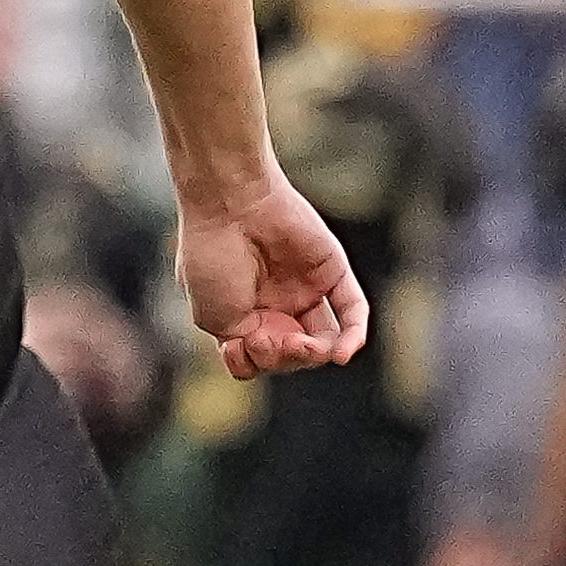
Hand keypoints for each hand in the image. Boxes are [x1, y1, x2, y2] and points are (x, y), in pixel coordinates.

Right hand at [175, 176, 368, 380]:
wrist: (228, 204)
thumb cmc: (211, 257)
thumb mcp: (214, 318)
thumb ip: (246, 348)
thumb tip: (280, 356)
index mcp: (243, 313)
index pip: (259, 356)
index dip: (253, 361)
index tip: (237, 346)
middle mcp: (276, 304)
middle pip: (294, 353)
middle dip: (282, 357)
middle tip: (266, 340)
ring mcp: (306, 288)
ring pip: (325, 339)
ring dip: (315, 354)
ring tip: (301, 346)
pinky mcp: (332, 271)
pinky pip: (352, 309)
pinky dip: (354, 334)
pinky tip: (343, 353)